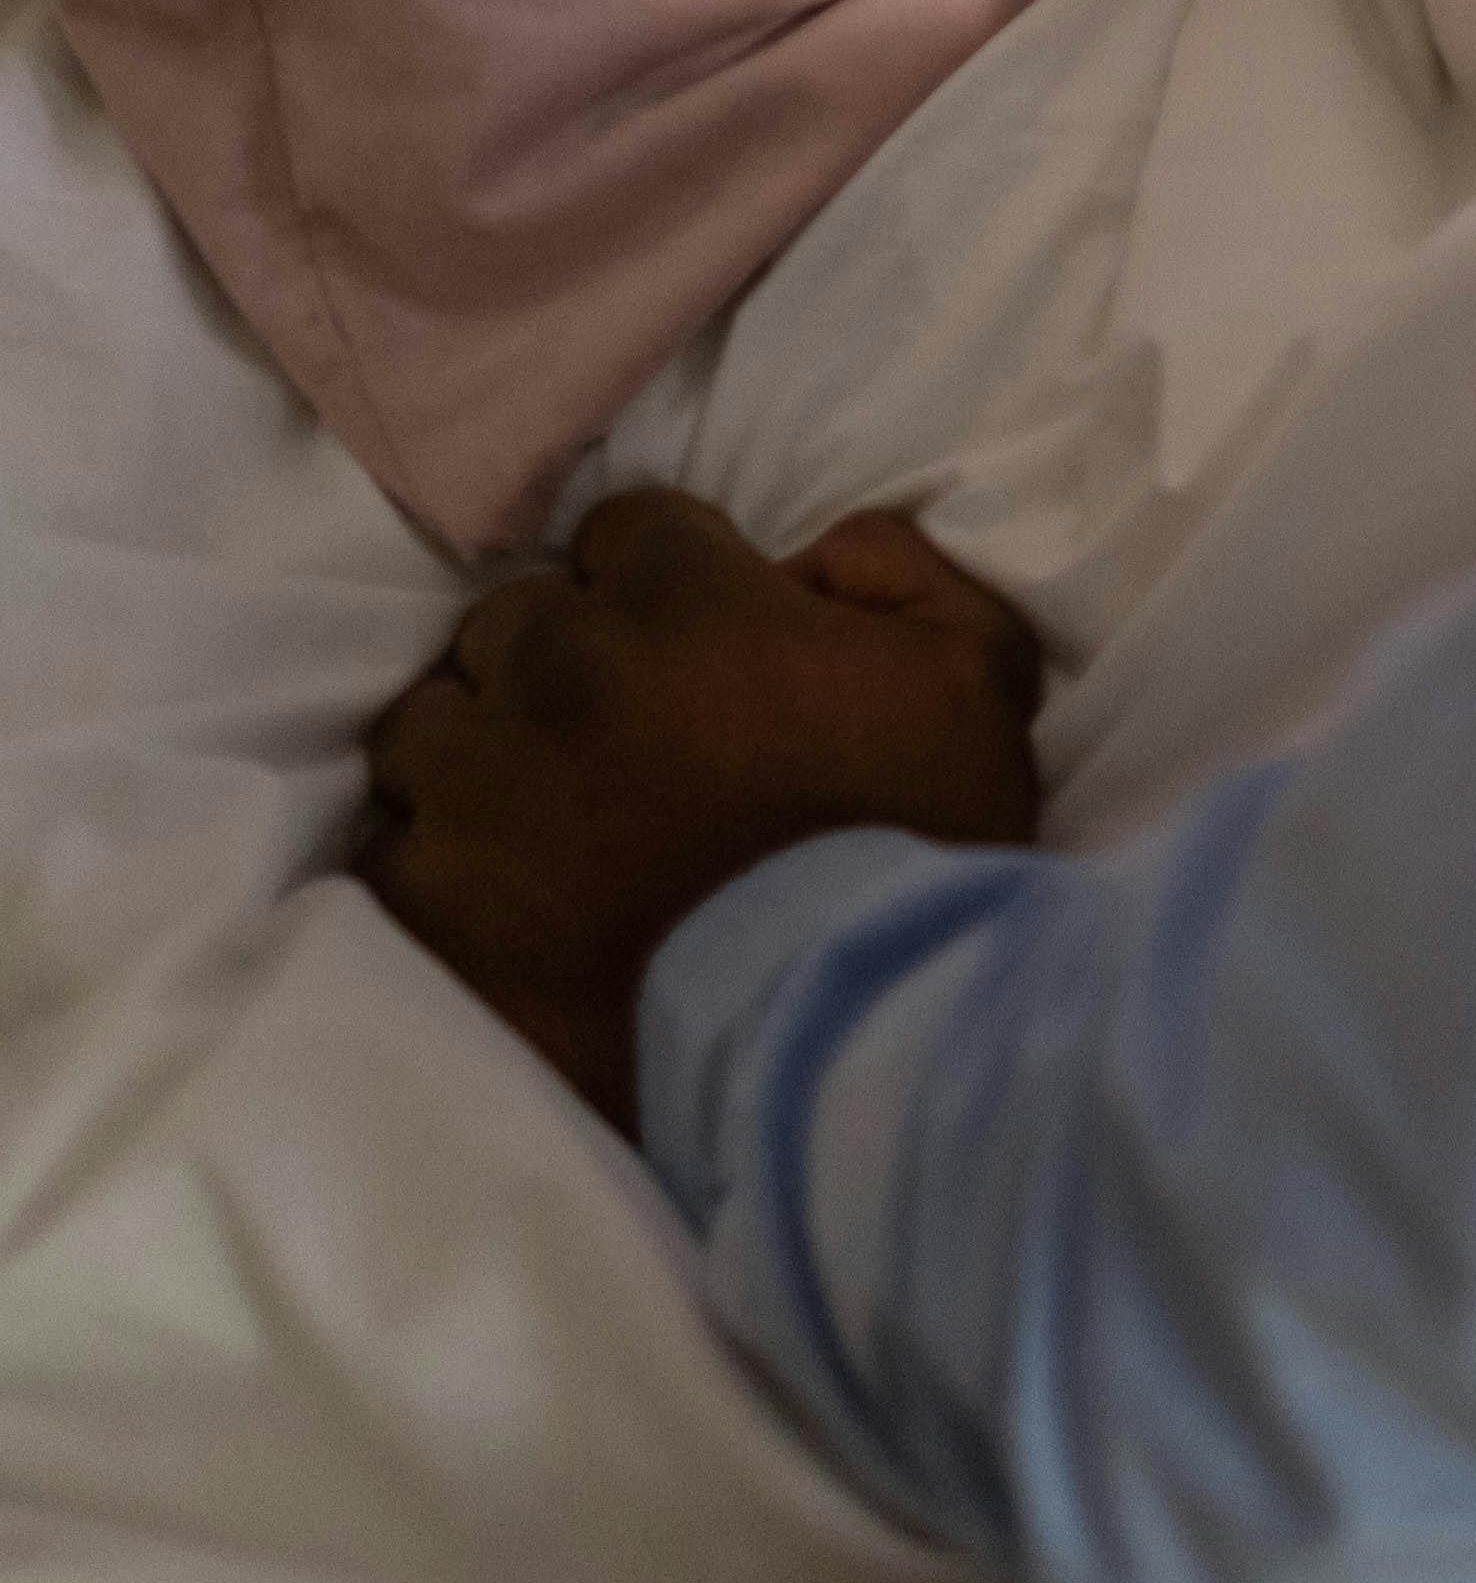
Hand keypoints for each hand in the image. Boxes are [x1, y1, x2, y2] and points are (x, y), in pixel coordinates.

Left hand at [355, 485, 1044, 1133]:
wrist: (841, 1054)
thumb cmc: (916, 856)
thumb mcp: (976, 675)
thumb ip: (893, 565)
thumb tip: (805, 556)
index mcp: (682, 597)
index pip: (626, 529)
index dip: (664, 585)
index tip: (694, 648)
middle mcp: (559, 671)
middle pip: (514, 618)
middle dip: (563, 661)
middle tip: (619, 737)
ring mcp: (478, 790)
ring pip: (430, 722)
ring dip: (479, 750)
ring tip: (537, 815)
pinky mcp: (427, 909)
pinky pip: (392, 850)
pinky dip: (438, 865)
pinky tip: (498, 900)